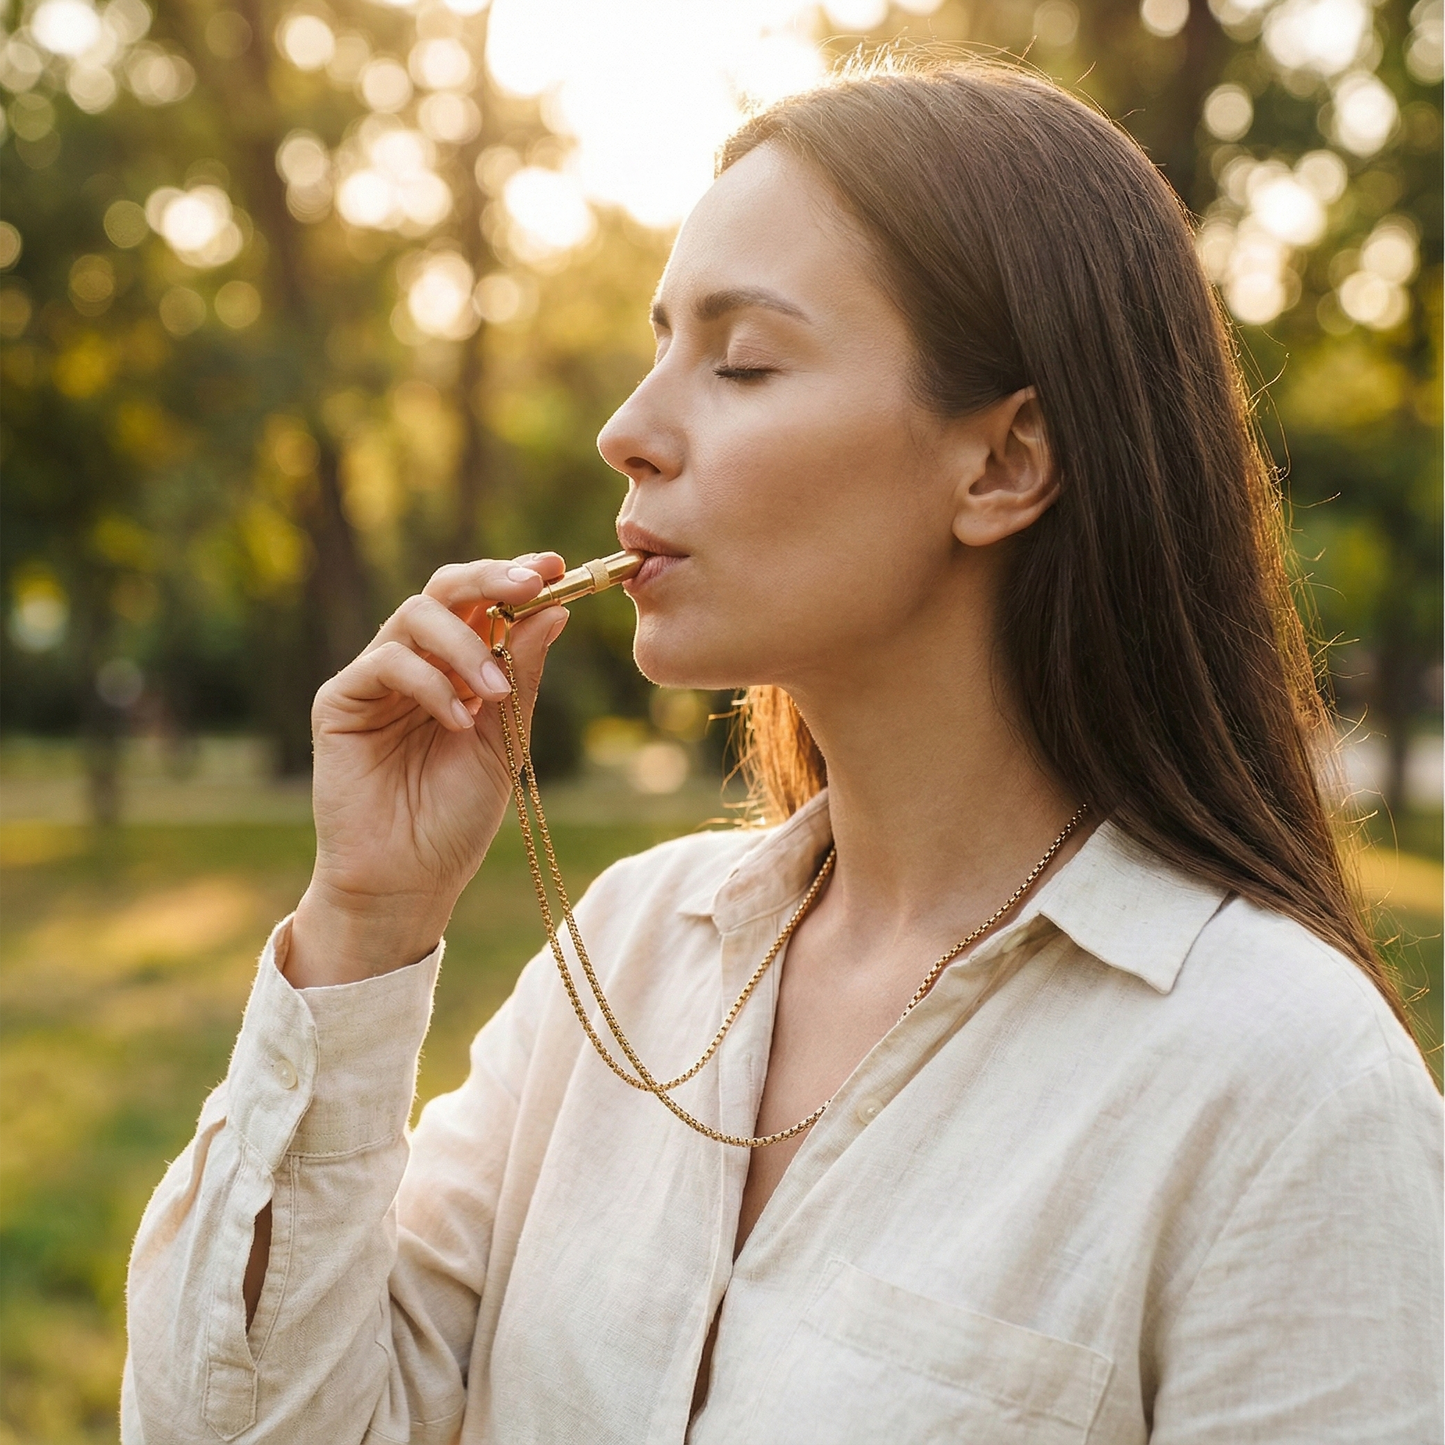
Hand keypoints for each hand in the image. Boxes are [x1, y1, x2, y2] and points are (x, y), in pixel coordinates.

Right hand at [286, 553, 567, 985]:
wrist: (407, 881)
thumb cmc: (456, 818)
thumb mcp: (506, 740)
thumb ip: (521, 675)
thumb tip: (555, 608)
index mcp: (458, 668)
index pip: (483, 603)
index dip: (517, 576)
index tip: (558, 567)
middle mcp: (417, 663)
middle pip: (444, 590)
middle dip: (492, 579)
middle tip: (533, 583)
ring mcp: (376, 679)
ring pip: (414, 615)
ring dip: (466, 644)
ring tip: (495, 693)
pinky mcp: (340, 701)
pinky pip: (385, 663)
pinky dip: (430, 683)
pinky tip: (458, 721)